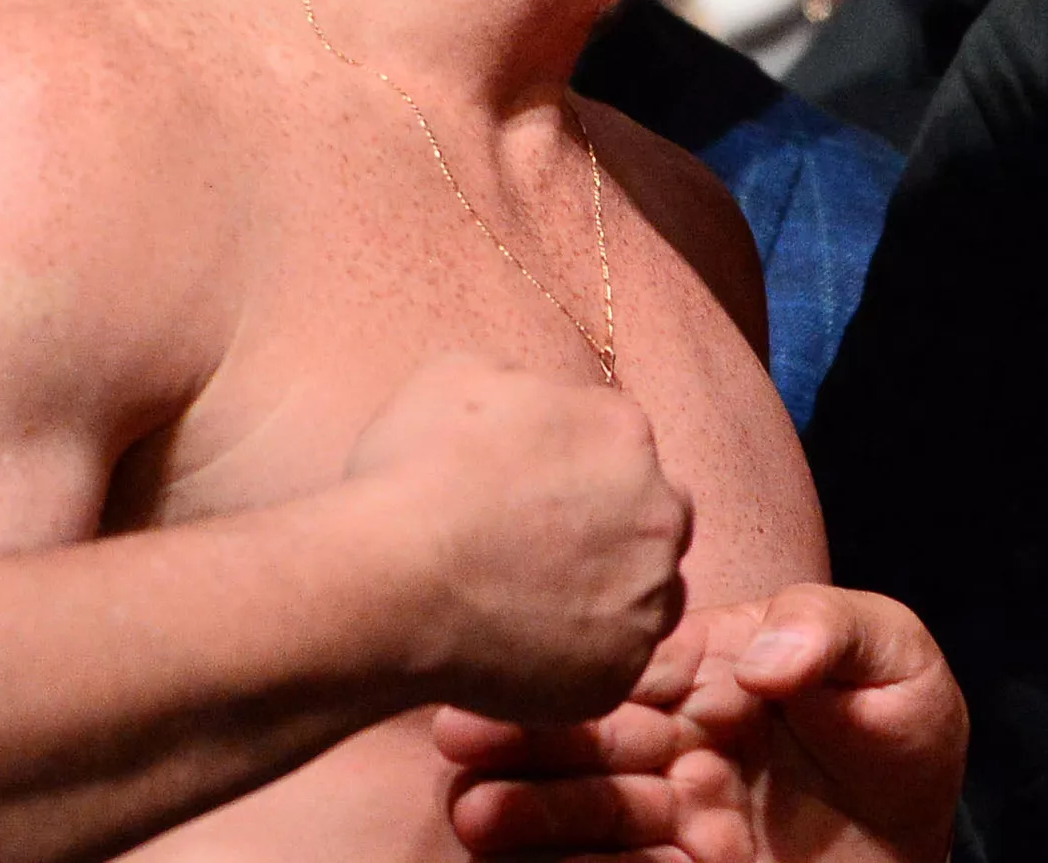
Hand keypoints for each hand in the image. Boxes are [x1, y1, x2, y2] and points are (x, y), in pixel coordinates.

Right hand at [346, 354, 692, 724]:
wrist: (388, 583)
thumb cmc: (412, 475)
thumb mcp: (458, 377)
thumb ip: (519, 383)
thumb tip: (529, 399)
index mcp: (623, 430)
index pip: (624, 447)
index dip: (581, 472)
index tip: (539, 499)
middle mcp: (657, 508)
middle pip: (660, 517)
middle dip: (622, 530)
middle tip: (552, 556)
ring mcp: (645, 594)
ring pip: (651, 595)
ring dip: (613, 598)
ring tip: (541, 612)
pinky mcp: (620, 670)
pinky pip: (617, 664)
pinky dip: (582, 663)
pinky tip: (528, 656)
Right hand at [438, 584, 967, 862]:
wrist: (925, 835)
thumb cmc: (905, 723)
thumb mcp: (893, 651)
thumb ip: (830, 630)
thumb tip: (759, 657)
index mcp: (722, 668)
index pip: (642, 665)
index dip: (581, 668)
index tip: (516, 665)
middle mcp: (690, 739)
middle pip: (601, 735)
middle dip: (529, 738)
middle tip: (457, 739)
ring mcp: (686, 813)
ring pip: (600, 808)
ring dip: (535, 812)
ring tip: (472, 813)